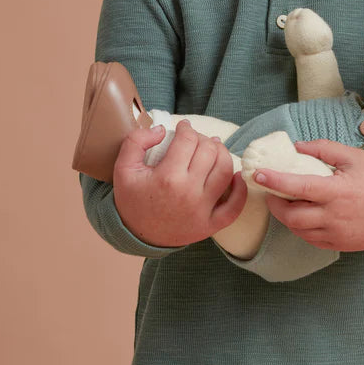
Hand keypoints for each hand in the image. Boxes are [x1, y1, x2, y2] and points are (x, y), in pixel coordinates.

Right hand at [113, 119, 247, 246]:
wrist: (135, 237)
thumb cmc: (132, 200)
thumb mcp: (123, 169)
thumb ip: (137, 141)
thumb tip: (163, 129)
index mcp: (167, 178)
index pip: (188, 140)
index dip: (186, 129)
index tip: (183, 128)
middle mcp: (188, 193)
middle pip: (208, 151)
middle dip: (203, 138)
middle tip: (195, 139)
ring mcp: (202, 211)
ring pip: (225, 170)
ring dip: (222, 153)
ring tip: (213, 149)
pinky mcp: (211, 225)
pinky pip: (235, 207)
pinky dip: (240, 189)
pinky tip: (235, 176)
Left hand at [253, 140, 363, 250]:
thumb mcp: (352, 156)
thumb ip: (323, 149)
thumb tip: (298, 146)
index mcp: (335, 192)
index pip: (297, 187)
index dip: (275, 182)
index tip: (259, 175)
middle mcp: (333, 216)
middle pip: (292, 216)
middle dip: (275, 204)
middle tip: (270, 191)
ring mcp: (336, 233)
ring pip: (299, 230)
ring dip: (287, 217)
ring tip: (285, 202)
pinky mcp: (339, 245)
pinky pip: (312, 239)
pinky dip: (301, 228)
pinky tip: (302, 215)